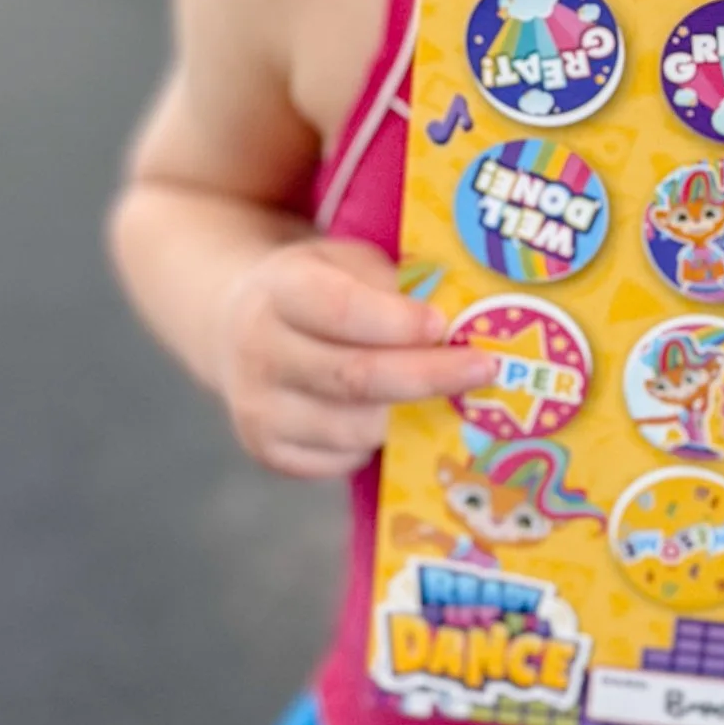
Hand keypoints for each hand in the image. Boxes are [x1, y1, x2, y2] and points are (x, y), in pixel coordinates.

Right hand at [220, 235, 491, 480]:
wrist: (240, 325)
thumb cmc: (319, 289)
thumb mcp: (349, 263)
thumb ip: (395, 287)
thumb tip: (463, 323)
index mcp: (281, 289)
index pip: (340, 310)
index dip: (396, 322)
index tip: (443, 324)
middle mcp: (259, 350)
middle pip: (354, 377)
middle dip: (428, 375)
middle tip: (482, 369)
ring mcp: (257, 408)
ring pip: (352, 429)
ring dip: (409, 417)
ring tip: (449, 399)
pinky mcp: (267, 451)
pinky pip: (339, 461)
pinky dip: (376, 446)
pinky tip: (395, 420)